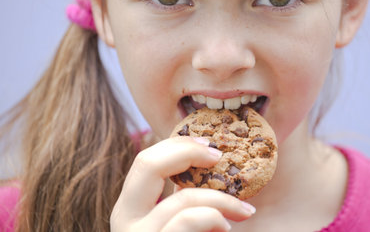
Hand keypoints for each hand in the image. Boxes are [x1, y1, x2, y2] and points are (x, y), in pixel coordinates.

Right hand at [110, 136, 255, 230]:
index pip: (145, 161)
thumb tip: (212, 161)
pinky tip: (225, 228)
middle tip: (218, 155)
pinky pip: (189, 222)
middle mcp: (126, 222)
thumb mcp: (181, 220)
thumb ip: (183, 197)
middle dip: (187, 151)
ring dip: (222, 200)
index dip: (177, 145)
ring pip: (181, 200)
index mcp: (131, 209)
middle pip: (147, 164)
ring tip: (243, 211)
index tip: (209, 146)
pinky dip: (214, 218)